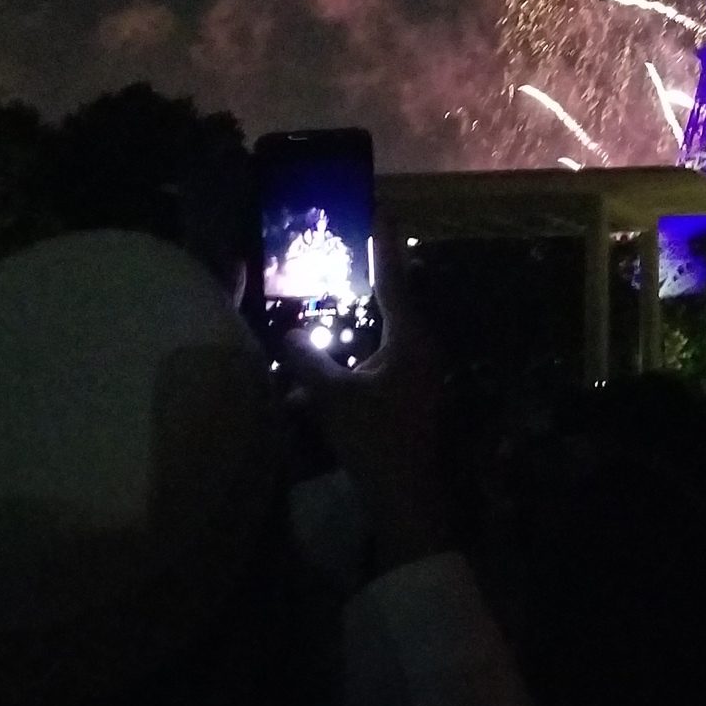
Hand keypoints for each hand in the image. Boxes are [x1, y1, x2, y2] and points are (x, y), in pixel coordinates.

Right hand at [281, 218, 446, 573]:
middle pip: (388, 302)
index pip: (392, 275)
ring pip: (378, 338)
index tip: (377, 205)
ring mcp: (415, 375)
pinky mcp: (404, 400)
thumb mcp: (334, 397)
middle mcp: (418, 348)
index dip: (382, 240)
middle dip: (362, 281)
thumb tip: (287, 330)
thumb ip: (308, 359)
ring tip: (316, 318)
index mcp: (409, 336)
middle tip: (338, 255)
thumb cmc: (376, 440)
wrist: (407, 500)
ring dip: (348, 330)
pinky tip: (312, 380)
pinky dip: (347, 364)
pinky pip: (373, 367)